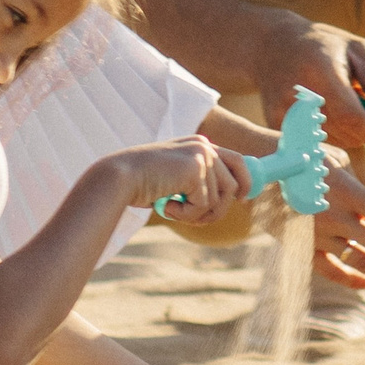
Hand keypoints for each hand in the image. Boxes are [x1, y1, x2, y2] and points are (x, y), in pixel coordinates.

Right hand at [96, 138, 245, 225]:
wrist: (119, 178)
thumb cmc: (141, 183)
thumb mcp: (174, 179)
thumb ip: (197, 183)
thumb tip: (223, 201)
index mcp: (199, 145)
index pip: (236, 160)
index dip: (245, 181)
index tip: (243, 198)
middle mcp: (204, 146)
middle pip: (235, 183)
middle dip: (221, 208)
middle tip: (199, 219)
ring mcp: (201, 155)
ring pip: (219, 200)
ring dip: (197, 215)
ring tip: (173, 210)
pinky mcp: (196, 169)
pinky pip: (204, 206)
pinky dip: (186, 215)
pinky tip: (167, 206)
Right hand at [254, 13, 364, 150]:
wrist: (271, 45)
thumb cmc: (322, 44)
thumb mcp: (358, 49)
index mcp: (321, 74)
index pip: (355, 119)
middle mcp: (300, 97)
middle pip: (347, 134)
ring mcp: (285, 114)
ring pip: (335, 141)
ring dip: (350, 132)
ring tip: (344, 105)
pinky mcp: (277, 125)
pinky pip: (317, 142)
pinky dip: (331, 133)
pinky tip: (327, 112)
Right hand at [311, 162, 364, 293]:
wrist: (256, 164)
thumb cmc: (303, 154)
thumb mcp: (336, 161)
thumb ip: (361, 189)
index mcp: (348, 192)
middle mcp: (337, 217)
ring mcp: (319, 235)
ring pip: (363, 262)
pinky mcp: (303, 246)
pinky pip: (332, 270)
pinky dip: (354, 279)